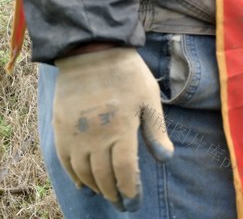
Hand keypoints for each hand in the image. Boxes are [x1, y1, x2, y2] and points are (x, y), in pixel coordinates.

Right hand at [53, 47, 173, 210]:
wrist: (92, 53)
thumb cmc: (127, 74)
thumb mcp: (149, 98)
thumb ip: (156, 131)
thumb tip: (166, 158)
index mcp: (121, 131)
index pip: (125, 172)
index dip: (130, 191)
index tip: (134, 202)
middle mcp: (96, 139)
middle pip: (104, 177)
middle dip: (115, 194)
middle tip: (123, 204)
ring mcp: (76, 137)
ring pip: (85, 174)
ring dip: (97, 188)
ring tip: (108, 194)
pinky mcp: (62, 131)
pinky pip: (66, 163)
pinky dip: (76, 178)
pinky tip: (84, 184)